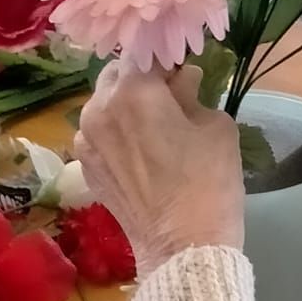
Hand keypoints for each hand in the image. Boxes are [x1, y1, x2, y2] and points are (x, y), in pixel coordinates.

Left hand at [74, 62, 244, 274]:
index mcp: (131, 91)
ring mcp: (85, 141)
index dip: (166, 56)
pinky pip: (99, 135)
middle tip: (172, 94)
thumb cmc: (209, 183)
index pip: (144, 52)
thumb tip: (182, 81)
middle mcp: (98, 109)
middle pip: (117, 75)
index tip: (184, 67)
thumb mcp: (216, 126)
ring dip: (127, 105)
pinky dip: (117, 133)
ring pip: (104, 105)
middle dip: (142, 78)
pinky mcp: (85, 168)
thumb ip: (194, 93)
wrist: (184, 248)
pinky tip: (141, 151)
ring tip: (156, 126)